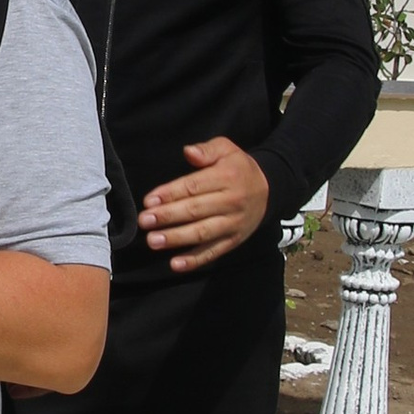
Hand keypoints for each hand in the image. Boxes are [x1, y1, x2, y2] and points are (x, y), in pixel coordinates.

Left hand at [139, 137, 271, 274]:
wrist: (269, 191)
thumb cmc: (238, 168)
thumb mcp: (226, 149)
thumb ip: (207, 149)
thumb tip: (189, 152)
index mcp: (227, 177)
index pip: (194, 186)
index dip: (170, 194)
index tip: (149, 200)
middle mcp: (231, 202)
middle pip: (195, 210)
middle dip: (167, 216)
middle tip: (144, 221)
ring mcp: (233, 224)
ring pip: (202, 233)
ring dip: (176, 238)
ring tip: (153, 241)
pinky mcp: (233, 241)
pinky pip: (213, 252)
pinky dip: (194, 260)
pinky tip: (175, 264)